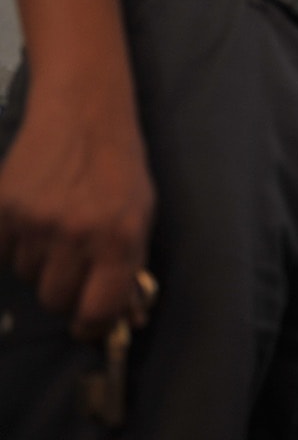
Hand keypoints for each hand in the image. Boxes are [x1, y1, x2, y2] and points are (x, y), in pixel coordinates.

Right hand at [0, 103, 153, 339]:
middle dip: (66, 292)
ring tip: (58, 228)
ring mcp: (34, 221)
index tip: (87, 325)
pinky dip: (15, 245)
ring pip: (27, 276)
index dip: (92, 325)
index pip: (97, 309)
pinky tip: (33, 220)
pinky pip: (2, 253)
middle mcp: (75, 234)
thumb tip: (126, 318)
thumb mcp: (141, 216)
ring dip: (41, 264)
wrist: (83, 115)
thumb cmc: (120, 169)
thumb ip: (131, 266)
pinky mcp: (2, 208)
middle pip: (55, 300)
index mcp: (118, 238)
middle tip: (75, 268)